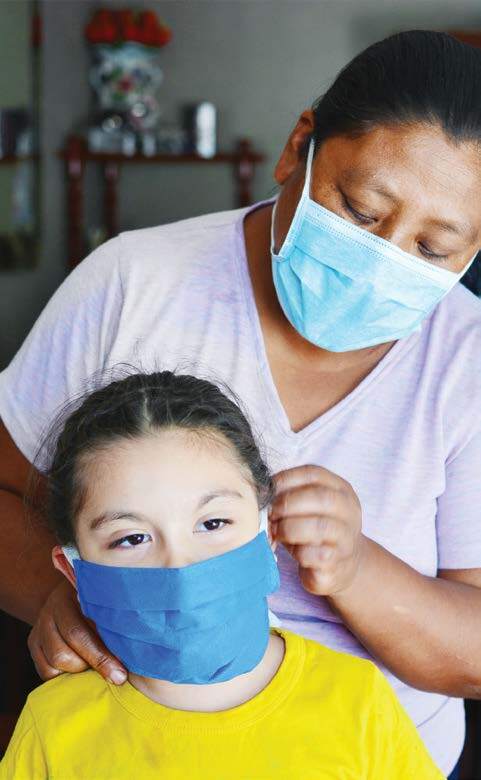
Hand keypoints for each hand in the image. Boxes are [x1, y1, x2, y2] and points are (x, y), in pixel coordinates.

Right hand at [27, 578, 126, 684]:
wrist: (70, 593)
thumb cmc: (98, 600)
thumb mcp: (106, 603)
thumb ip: (114, 621)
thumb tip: (134, 651)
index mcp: (67, 599)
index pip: (77, 634)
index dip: (100, 657)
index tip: (120, 674)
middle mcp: (48, 613)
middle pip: (63, 655)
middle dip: (91, 668)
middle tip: (115, 675)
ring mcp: (38, 629)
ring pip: (54, 664)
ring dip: (78, 671)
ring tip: (98, 666)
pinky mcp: (33, 644)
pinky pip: (46, 671)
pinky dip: (64, 675)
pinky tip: (82, 667)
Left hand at [269, 465, 362, 595]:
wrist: (341, 566)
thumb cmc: (315, 531)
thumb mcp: (307, 508)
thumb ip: (290, 496)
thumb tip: (261, 495)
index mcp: (341, 490)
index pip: (314, 473)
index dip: (286, 479)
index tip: (267, 490)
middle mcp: (349, 511)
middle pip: (320, 497)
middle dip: (287, 503)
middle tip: (270, 513)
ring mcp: (346, 538)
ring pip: (318, 526)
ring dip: (288, 528)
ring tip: (276, 532)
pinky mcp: (336, 562)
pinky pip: (312, 554)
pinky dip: (296, 552)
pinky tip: (292, 551)